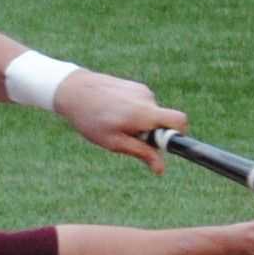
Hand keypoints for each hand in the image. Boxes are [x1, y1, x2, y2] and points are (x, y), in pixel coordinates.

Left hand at [50, 69, 181, 172]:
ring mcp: (142, 90)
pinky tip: (113, 112)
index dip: (179, 135)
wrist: (73, 90)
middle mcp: (147, 98)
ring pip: (151, 114)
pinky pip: (143, 105)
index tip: (165, 145)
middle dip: (153, 133)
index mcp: (144, 113)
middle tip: (129, 137)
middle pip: (164, 120)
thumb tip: (161, 168)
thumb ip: (141, 153)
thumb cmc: (91, 120)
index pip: (180, 121)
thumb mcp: (114, 142)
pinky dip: (135, 113)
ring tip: (115, 123)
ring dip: (140, 123)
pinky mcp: (135, 85)